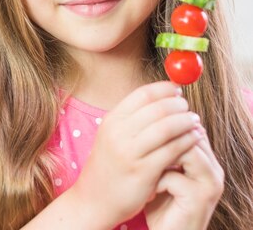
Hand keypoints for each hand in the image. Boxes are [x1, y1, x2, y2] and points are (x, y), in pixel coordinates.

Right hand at [71, 81, 202, 227]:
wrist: (94, 199)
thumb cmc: (110, 165)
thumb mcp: (113, 136)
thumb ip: (134, 118)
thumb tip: (164, 96)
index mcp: (111, 120)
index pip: (143, 94)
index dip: (165, 89)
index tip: (178, 91)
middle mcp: (118, 133)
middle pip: (158, 108)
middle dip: (179, 106)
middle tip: (189, 109)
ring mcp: (129, 152)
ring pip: (167, 128)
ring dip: (186, 122)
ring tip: (195, 123)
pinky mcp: (143, 171)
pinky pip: (172, 150)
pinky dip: (187, 141)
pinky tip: (193, 140)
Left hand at [145, 126, 223, 229]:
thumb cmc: (159, 205)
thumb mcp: (160, 173)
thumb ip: (161, 150)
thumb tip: (142, 120)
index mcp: (205, 160)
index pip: (188, 128)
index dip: (163, 127)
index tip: (141, 135)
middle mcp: (212, 169)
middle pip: (188, 135)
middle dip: (160, 141)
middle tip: (140, 152)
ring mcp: (209, 183)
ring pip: (184, 151)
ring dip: (158, 159)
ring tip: (143, 172)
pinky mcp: (200, 198)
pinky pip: (173, 177)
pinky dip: (156, 183)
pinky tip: (148, 194)